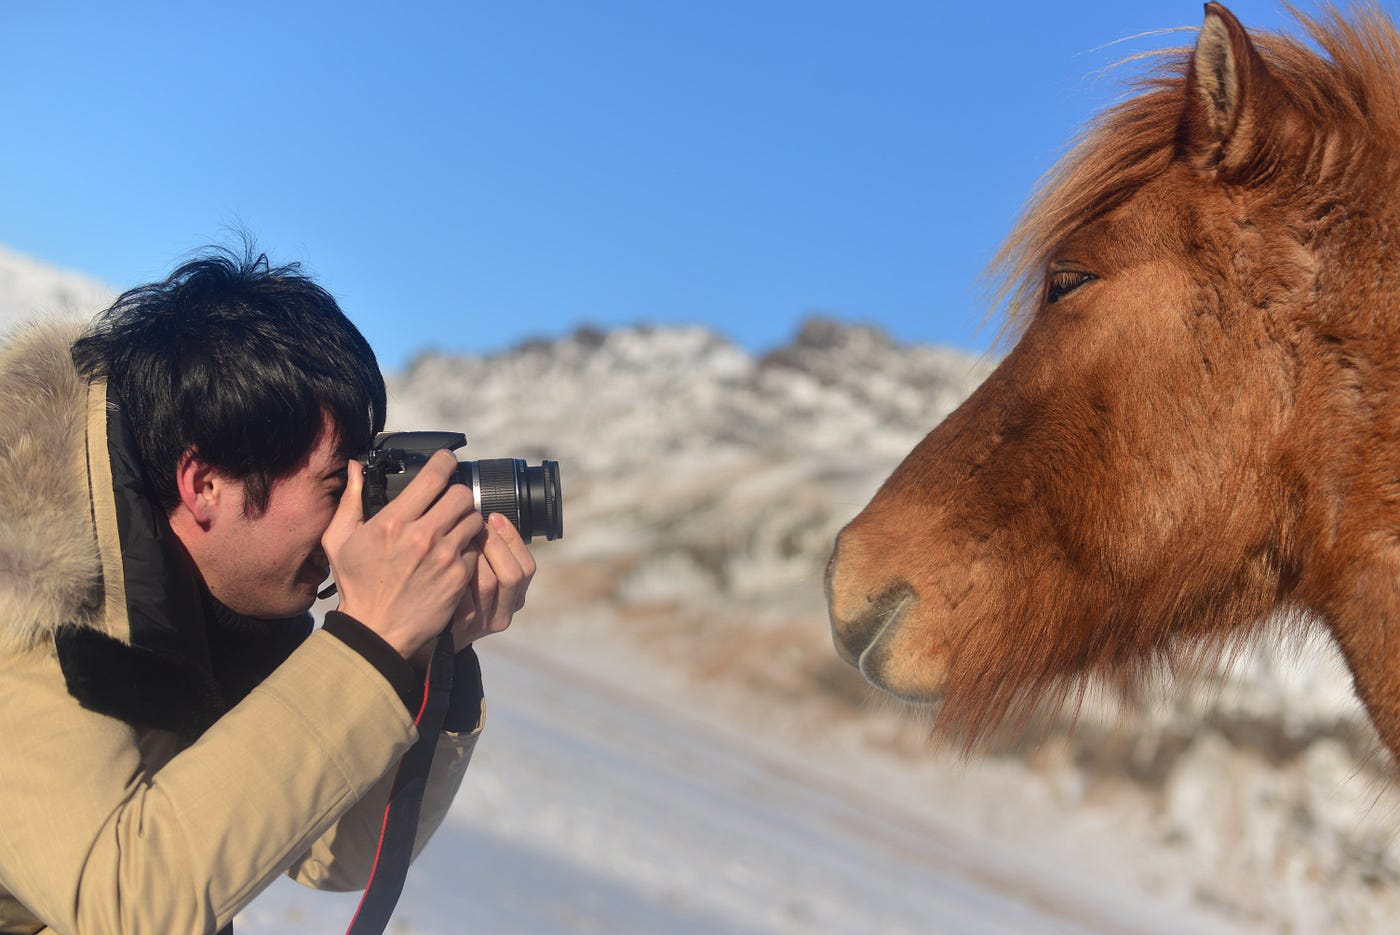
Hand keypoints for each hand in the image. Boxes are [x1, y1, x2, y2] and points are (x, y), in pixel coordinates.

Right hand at [322, 450, 482, 659]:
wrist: (376, 631)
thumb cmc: (357, 585)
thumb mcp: (340, 541)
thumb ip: (350, 500)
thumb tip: (355, 467)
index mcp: (394, 521)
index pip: (434, 476)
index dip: (445, 462)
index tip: (447, 461)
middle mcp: (423, 535)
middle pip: (462, 495)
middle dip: (457, 494)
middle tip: (450, 502)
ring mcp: (444, 557)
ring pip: (474, 520)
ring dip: (466, 521)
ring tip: (453, 529)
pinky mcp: (458, 576)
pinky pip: (475, 549)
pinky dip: (468, 549)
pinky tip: (454, 555)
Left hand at [440, 511, 536, 653]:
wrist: (427, 636)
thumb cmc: (453, 596)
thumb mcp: (480, 578)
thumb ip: (489, 555)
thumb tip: (487, 516)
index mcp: (514, 598)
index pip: (526, 567)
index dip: (512, 539)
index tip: (494, 517)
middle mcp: (503, 613)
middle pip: (512, 575)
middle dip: (494, 544)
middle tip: (473, 525)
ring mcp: (482, 623)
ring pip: (489, 583)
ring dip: (473, 555)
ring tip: (456, 539)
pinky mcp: (459, 628)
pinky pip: (461, 595)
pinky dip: (452, 574)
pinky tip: (440, 562)